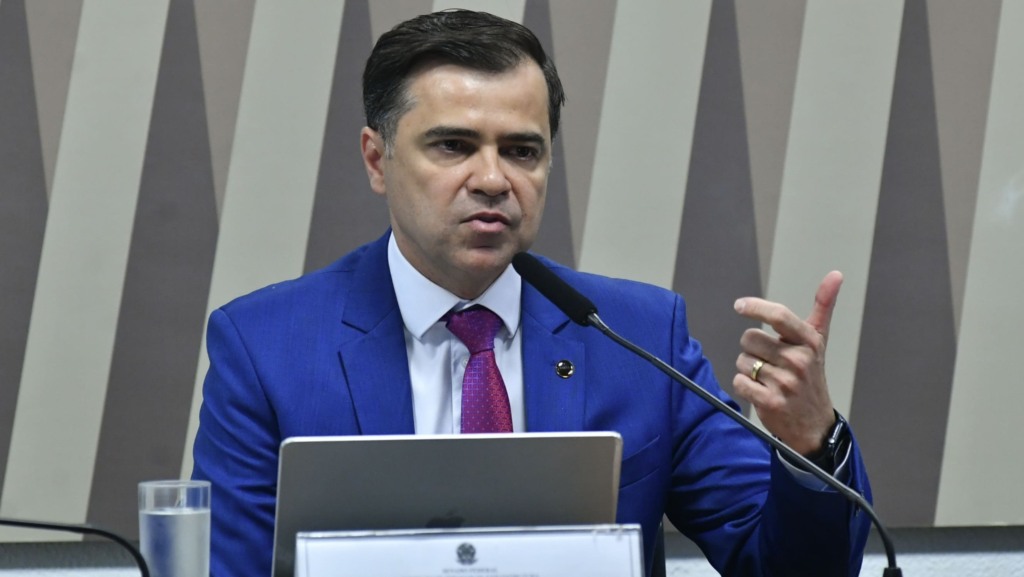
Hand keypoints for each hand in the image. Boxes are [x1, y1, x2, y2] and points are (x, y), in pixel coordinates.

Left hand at [732, 271, 842, 455]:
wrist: (814, 423)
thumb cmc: (811, 376)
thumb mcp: (818, 341)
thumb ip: (823, 306)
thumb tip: (836, 274)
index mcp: (809, 342)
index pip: (779, 315)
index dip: (755, 307)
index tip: (740, 306)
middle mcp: (799, 361)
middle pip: (750, 338)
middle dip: (751, 347)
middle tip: (767, 358)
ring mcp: (785, 383)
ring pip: (742, 361)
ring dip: (747, 368)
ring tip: (767, 377)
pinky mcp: (770, 402)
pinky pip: (739, 382)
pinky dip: (744, 385)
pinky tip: (760, 390)